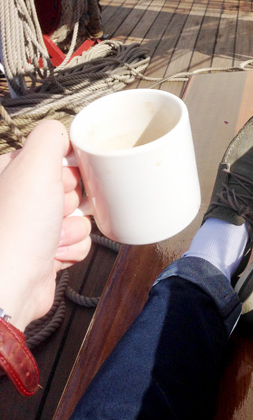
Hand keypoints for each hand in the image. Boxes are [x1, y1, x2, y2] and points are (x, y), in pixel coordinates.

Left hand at [0, 120, 91, 330]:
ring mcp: (30, 230)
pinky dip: (72, 248)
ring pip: (77, 216)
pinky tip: (55, 253)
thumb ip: (51, 136)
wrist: (9, 287)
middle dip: (72, 200)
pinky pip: (77, 242)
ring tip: (53, 237)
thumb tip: (63, 132)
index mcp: (9, 175)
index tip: (64, 177)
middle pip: (69, 187)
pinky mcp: (43, 256)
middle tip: (57, 209)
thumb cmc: (15, 230)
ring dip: (74, 227)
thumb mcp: (34, 164)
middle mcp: (17, 202)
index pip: (52, 159)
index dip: (65, 168)